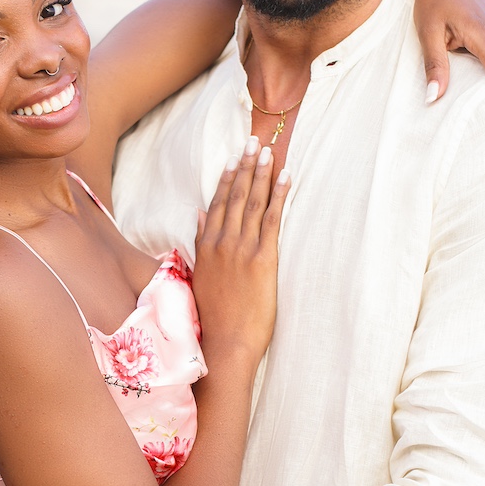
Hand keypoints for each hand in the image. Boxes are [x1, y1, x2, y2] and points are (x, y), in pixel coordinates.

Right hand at [191, 138, 289, 363]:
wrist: (225, 344)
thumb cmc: (214, 318)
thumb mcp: (199, 277)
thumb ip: (200, 243)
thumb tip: (199, 216)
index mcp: (206, 248)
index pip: (216, 204)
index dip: (227, 179)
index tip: (233, 158)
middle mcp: (222, 243)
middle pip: (234, 196)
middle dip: (245, 167)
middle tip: (253, 141)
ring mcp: (242, 250)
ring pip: (252, 202)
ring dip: (261, 174)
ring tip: (267, 151)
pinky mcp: (263, 260)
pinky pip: (272, 220)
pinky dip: (279, 196)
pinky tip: (286, 177)